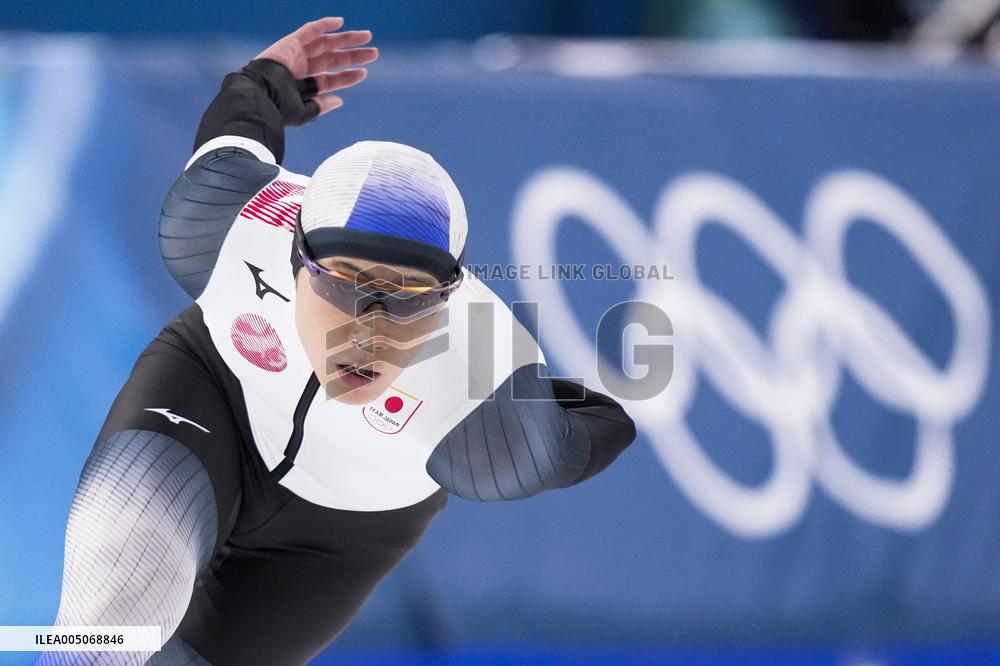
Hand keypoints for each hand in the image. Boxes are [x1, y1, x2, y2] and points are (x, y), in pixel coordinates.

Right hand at [254, 16, 378, 115]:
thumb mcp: (303, 111)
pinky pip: (310, 30)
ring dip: (346, 40)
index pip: (329, 79)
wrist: (260, 95)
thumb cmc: (279, 108)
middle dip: (353, 55)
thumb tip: (339, 100)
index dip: (347, 76)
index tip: (364, 73)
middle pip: (332, 59)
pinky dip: (324, 24)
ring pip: (326, 44)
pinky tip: (341, 23)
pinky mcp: (290, 42)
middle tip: (374, 53)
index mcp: (303, 87)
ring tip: (367, 37)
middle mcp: (301, 69)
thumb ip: (321, 105)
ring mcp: (296, 55)